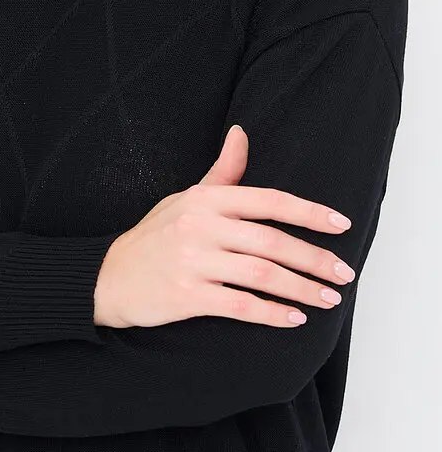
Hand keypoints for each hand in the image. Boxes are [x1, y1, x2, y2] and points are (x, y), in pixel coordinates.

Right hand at [93, 124, 356, 330]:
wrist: (108, 276)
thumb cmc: (154, 236)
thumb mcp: (185, 198)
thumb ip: (222, 172)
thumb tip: (241, 133)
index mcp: (204, 199)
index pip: (268, 200)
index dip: (309, 213)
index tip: (341, 225)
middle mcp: (200, 226)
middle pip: (272, 241)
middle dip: (315, 259)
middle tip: (343, 274)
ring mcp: (193, 261)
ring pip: (262, 274)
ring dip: (301, 289)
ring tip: (327, 299)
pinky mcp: (187, 296)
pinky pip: (240, 305)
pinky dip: (271, 313)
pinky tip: (293, 318)